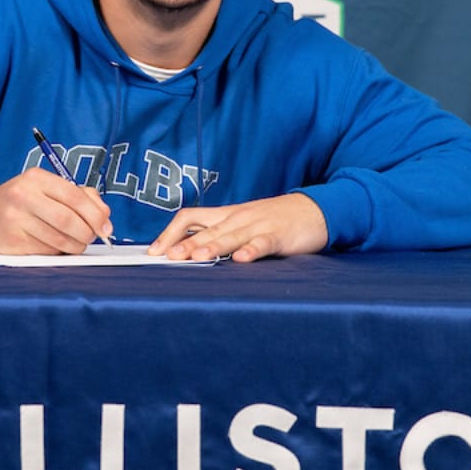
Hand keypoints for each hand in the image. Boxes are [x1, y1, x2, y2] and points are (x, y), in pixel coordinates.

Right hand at [0, 168, 113, 254]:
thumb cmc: (23, 201)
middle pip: (68, 220)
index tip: (106, 227)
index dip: (95, 214)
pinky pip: (46, 251)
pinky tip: (54, 246)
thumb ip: (80, 196)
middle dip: (87, 233)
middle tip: (91, 238)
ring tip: (75, 243)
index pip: (75, 196)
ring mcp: (15, 220)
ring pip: (59, 240)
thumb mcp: (47, 188)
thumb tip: (105, 216)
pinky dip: (57, 252)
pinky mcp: (12, 241)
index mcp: (36, 178)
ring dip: (75, 246)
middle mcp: (24, 196)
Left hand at [148, 193, 328, 262]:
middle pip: (207, 229)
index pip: (191, 217)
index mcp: (226, 215)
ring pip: (231, 236)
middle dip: (186, 243)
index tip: (155, 251)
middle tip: (168, 257)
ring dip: (212, 247)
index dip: (171, 232)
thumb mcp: (243, 223)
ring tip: (196, 258)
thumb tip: (188, 252)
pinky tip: (241, 260)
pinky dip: (251, 251)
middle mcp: (238, 218)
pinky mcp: (279, 236)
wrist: (316, 209)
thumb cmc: (275, 220)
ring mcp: (259, 226)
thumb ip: (219, 235)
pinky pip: (263, 243)